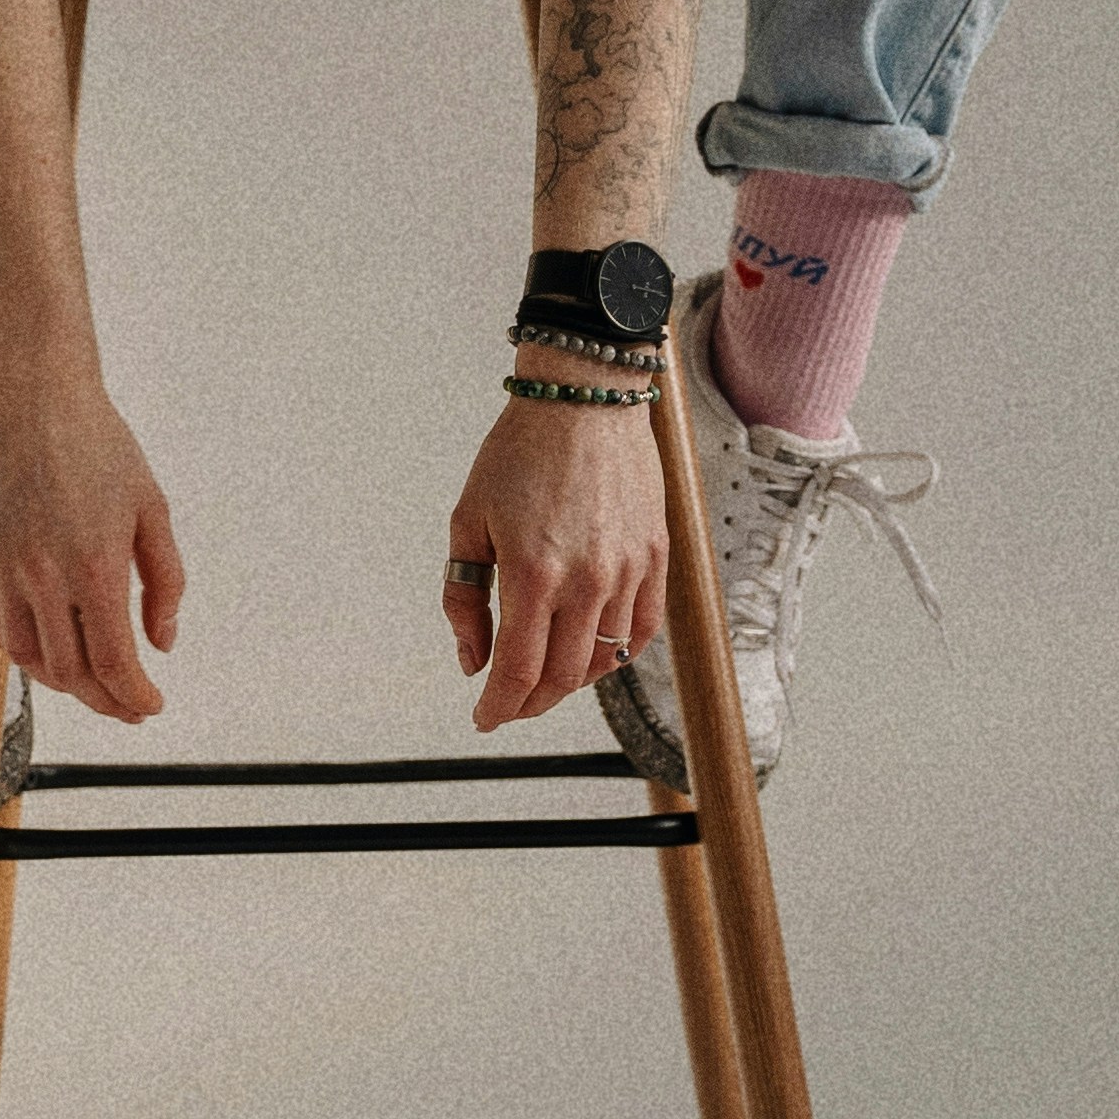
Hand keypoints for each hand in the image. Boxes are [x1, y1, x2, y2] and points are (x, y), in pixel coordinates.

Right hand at [0, 380, 184, 722]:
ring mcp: (0, 563)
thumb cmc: (99, 444)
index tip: (149, 707)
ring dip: (56, 678)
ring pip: (23, 653)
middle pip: (68, 670)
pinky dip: (9, 644)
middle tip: (123, 703)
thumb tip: (161, 642)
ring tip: (82, 677)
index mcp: (97, 567)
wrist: (33, 393)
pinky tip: (34, 642)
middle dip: (101, 698)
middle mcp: (44, 574)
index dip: (133, 698)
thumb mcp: (153, 509)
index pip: (113, 663)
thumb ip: (164, 582)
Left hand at [441, 392, 669, 731]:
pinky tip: (592, 649)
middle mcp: (587, 579)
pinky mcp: (655, 557)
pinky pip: (642, 629)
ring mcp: (628, 571)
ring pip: (603, 659)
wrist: (584, 399)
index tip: (484, 719)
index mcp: (532, 572)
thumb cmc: (519, 453)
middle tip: (509, 702)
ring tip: (545, 674)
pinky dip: (616, 653)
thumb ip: (464, 598)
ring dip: (570, 680)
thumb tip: (472, 660)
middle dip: (530, 702)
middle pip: (562, 677)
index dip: (498, 707)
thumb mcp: (468, 522)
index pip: (518, 671)